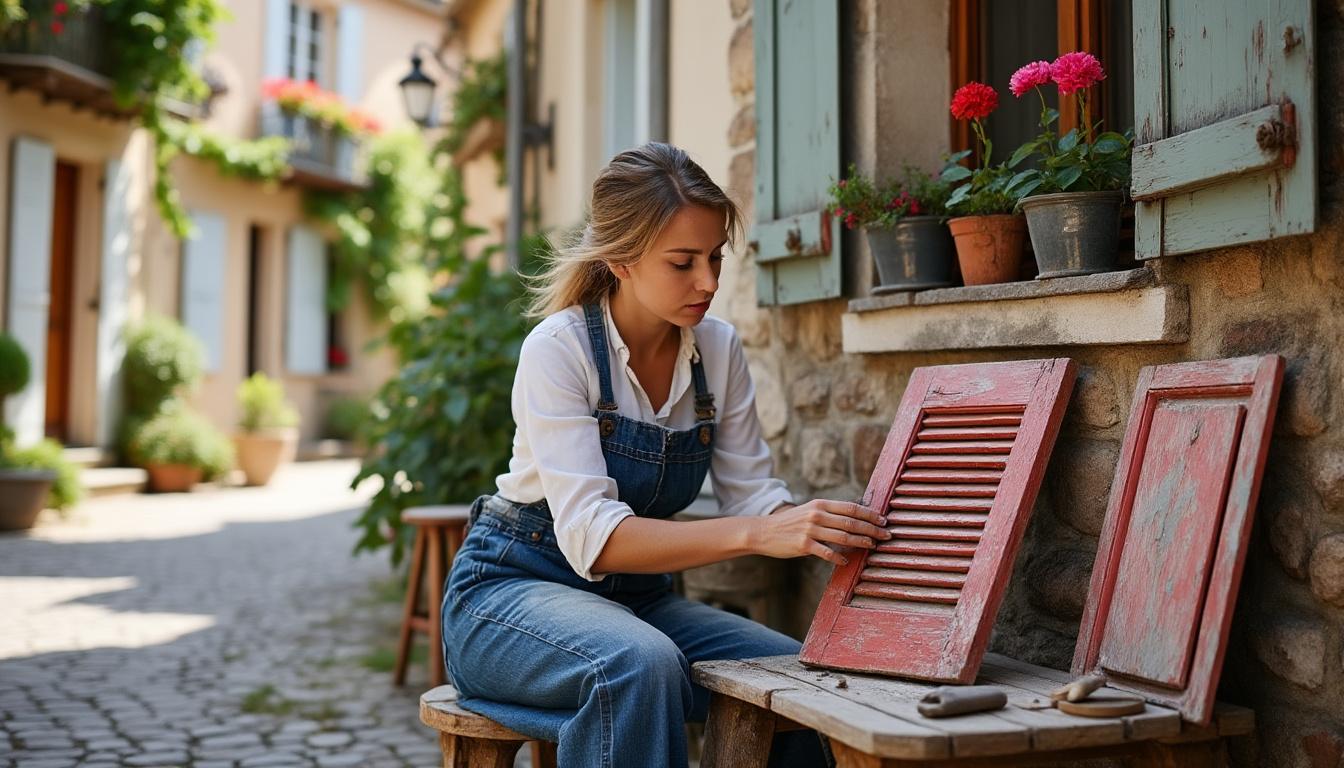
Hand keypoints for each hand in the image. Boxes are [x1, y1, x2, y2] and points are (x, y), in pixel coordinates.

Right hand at [752, 499, 890, 565]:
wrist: (764, 531)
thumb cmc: (790, 523)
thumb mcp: (809, 511)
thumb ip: (829, 514)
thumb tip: (854, 519)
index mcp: (820, 505)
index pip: (851, 508)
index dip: (870, 514)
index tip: (883, 520)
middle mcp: (817, 515)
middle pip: (851, 522)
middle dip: (872, 529)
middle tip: (886, 535)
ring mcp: (810, 530)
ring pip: (843, 537)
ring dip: (861, 542)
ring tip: (872, 546)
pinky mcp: (804, 545)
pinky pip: (827, 553)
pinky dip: (839, 558)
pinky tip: (846, 561)